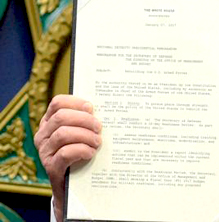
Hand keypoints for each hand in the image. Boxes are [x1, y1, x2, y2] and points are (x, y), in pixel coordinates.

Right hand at [34, 95, 100, 221]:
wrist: (74, 186)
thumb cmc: (82, 152)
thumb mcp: (81, 133)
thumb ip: (86, 120)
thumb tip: (105, 108)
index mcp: (50, 122)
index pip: (57, 103)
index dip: (76, 102)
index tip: (91, 108)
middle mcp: (43, 135)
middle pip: (61, 117)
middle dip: (84, 119)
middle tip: (99, 127)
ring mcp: (45, 151)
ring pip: (63, 134)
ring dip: (85, 135)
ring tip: (97, 141)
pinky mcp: (51, 167)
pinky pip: (65, 153)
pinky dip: (81, 150)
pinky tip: (91, 153)